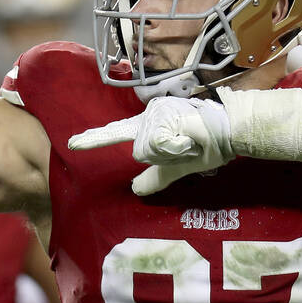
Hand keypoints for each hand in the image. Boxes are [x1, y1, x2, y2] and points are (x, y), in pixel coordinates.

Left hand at [68, 96, 232, 194]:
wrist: (229, 132)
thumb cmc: (206, 145)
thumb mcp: (176, 166)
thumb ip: (155, 176)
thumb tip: (135, 189)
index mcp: (147, 127)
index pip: (115, 133)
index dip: (93, 139)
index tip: (72, 143)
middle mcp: (147, 116)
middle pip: (140, 152)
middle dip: (165, 155)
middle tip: (186, 145)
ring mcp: (153, 113)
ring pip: (148, 150)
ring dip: (173, 152)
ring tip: (190, 140)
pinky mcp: (160, 115)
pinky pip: (158, 145)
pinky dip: (176, 147)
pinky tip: (189, 137)